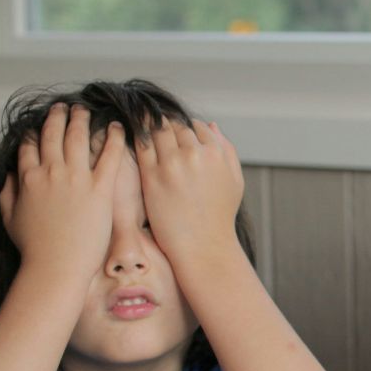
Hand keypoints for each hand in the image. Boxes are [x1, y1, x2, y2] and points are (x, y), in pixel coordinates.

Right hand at [0, 104, 123, 276]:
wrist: (56, 266)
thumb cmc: (34, 248)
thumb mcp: (10, 218)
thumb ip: (7, 193)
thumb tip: (7, 174)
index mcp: (28, 178)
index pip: (29, 146)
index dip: (35, 132)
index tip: (40, 125)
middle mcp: (51, 172)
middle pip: (54, 134)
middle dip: (59, 117)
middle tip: (65, 107)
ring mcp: (76, 179)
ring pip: (79, 138)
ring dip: (82, 120)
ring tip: (86, 111)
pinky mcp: (100, 189)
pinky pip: (109, 156)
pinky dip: (113, 138)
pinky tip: (117, 127)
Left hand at [137, 119, 244, 264]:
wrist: (204, 245)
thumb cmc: (220, 215)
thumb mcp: (235, 179)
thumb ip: (227, 149)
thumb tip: (210, 124)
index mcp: (216, 153)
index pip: (196, 126)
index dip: (186, 128)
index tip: (177, 134)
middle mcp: (194, 154)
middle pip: (175, 125)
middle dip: (166, 125)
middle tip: (156, 129)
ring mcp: (172, 164)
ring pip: (156, 130)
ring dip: (149, 128)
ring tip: (143, 131)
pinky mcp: (152, 176)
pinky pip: (141, 146)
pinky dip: (137, 139)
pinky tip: (134, 141)